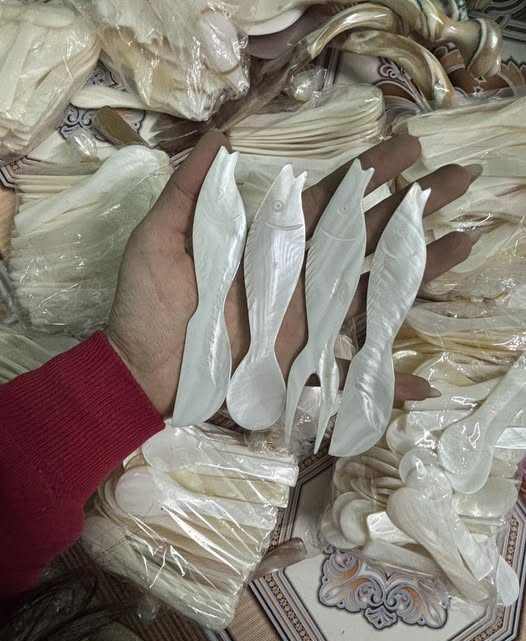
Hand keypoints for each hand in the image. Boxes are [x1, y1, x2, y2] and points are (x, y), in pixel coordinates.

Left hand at [107, 131, 475, 414]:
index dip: (369, 172)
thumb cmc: (148, 304)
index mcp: (270, 241)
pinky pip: (352, 367)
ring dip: (421, 268)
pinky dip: (386, 378)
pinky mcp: (303, 361)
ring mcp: (306, 319)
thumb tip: (220, 134)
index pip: (330, 198)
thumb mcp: (160, 238)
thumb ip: (189, 190)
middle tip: (461, 179)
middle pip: (367, 234)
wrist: (140, 370)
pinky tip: (423, 381)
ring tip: (466, 243)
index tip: (409, 146)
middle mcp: (299, 275)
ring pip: (374, 289)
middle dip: (415, 206)